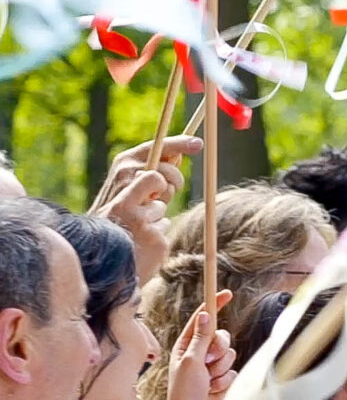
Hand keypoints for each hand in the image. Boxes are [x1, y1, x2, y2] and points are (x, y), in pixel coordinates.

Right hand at [94, 135, 198, 285]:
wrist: (96, 256)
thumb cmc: (109, 220)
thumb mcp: (119, 192)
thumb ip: (142, 175)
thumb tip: (176, 154)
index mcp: (118, 177)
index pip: (152, 152)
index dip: (177, 145)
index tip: (198, 143)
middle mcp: (126, 193)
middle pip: (166, 175)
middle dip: (171, 182)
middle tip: (163, 191)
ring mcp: (142, 217)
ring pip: (164, 204)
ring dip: (155, 212)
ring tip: (134, 224)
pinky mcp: (155, 236)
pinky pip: (165, 223)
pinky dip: (155, 229)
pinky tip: (138, 238)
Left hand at [161, 298, 236, 399]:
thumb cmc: (184, 392)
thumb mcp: (191, 361)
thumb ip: (201, 338)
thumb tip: (205, 314)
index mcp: (186, 346)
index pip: (202, 320)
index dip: (214, 306)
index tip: (226, 293)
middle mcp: (199, 354)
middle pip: (221, 336)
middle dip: (218, 349)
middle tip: (208, 362)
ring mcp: (212, 367)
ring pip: (230, 354)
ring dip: (221, 369)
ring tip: (208, 381)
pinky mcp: (223, 379)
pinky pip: (234, 371)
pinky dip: (225, 382)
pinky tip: (214, 390)